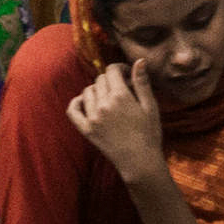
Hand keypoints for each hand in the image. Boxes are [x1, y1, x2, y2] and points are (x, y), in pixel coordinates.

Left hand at [68, 62, 168, 182]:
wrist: (140, 162)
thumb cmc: (149, 134)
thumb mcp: (150, 106)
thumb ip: (142, 82)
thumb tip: (139, 60)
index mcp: (120, 96)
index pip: (112, 70)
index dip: (120, 69)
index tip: (127, 75)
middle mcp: (103, 104)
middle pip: (100, 79)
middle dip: (111, 80)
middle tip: (122, 90)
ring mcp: (92, 117)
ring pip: (88, 91)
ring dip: (98, 90)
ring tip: (109, 98)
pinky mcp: (86, 129)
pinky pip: (73, 110)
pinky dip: (77, 102)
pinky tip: (86, 102)